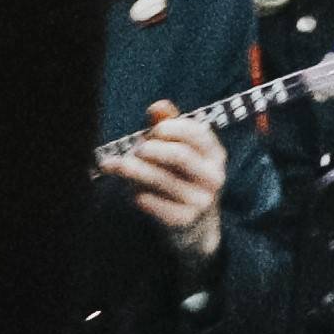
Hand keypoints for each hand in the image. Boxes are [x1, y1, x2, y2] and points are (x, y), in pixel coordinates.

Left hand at [105, 104, 230, 266]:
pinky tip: (132, 192)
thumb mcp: (182, 152)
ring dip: (134, 170)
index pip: (198, 134)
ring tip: (117, 165)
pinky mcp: (183, 220)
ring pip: (161, 180)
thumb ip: (169, 127)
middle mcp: (214, 177)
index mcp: (216, 155)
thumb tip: (158, 106)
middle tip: (135, 150)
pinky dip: (137, 194)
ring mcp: (201, 200)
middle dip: (150, 150)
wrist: (195, 228)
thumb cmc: (183, 180)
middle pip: (179, 156)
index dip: (173, 127)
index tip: (152, 129)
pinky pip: (152, 203)